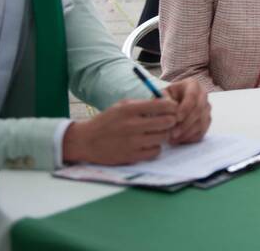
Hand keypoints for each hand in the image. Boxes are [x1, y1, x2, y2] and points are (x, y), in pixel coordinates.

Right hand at [62, 98, 176, 164]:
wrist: (86, 141)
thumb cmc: (107, 121)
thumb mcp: (122, 106)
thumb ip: (142, 104)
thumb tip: (167, 103)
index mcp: (129, 109)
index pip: (162, 105)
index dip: (172, 106)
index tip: (173, 108)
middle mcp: (131, 125)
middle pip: (167, 122)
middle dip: (171, 120)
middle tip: (169, 121)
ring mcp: (132, 142)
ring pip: (163, 137)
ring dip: (164, 135)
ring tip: (158, 132)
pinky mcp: (131, 157)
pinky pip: (155, 152)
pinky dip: (156, 148)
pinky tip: (150, 144)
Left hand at [163, 78, 211, 143]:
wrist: (172, 103)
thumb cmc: (167, 97)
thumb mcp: (163, 94)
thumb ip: (164, 98)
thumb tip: (171, 106)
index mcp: (193, 85)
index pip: (193, 96)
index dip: (186, 108)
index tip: (176, 118)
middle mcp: (203, 95)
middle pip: (199, 110)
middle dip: (186, 123)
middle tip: (173, 133)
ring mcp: (206, 109)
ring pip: (201, 122)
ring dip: (187, 133)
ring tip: (172, 139)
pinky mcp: (206, 121)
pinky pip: (202, 131)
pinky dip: (190, 138)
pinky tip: (178, 140)